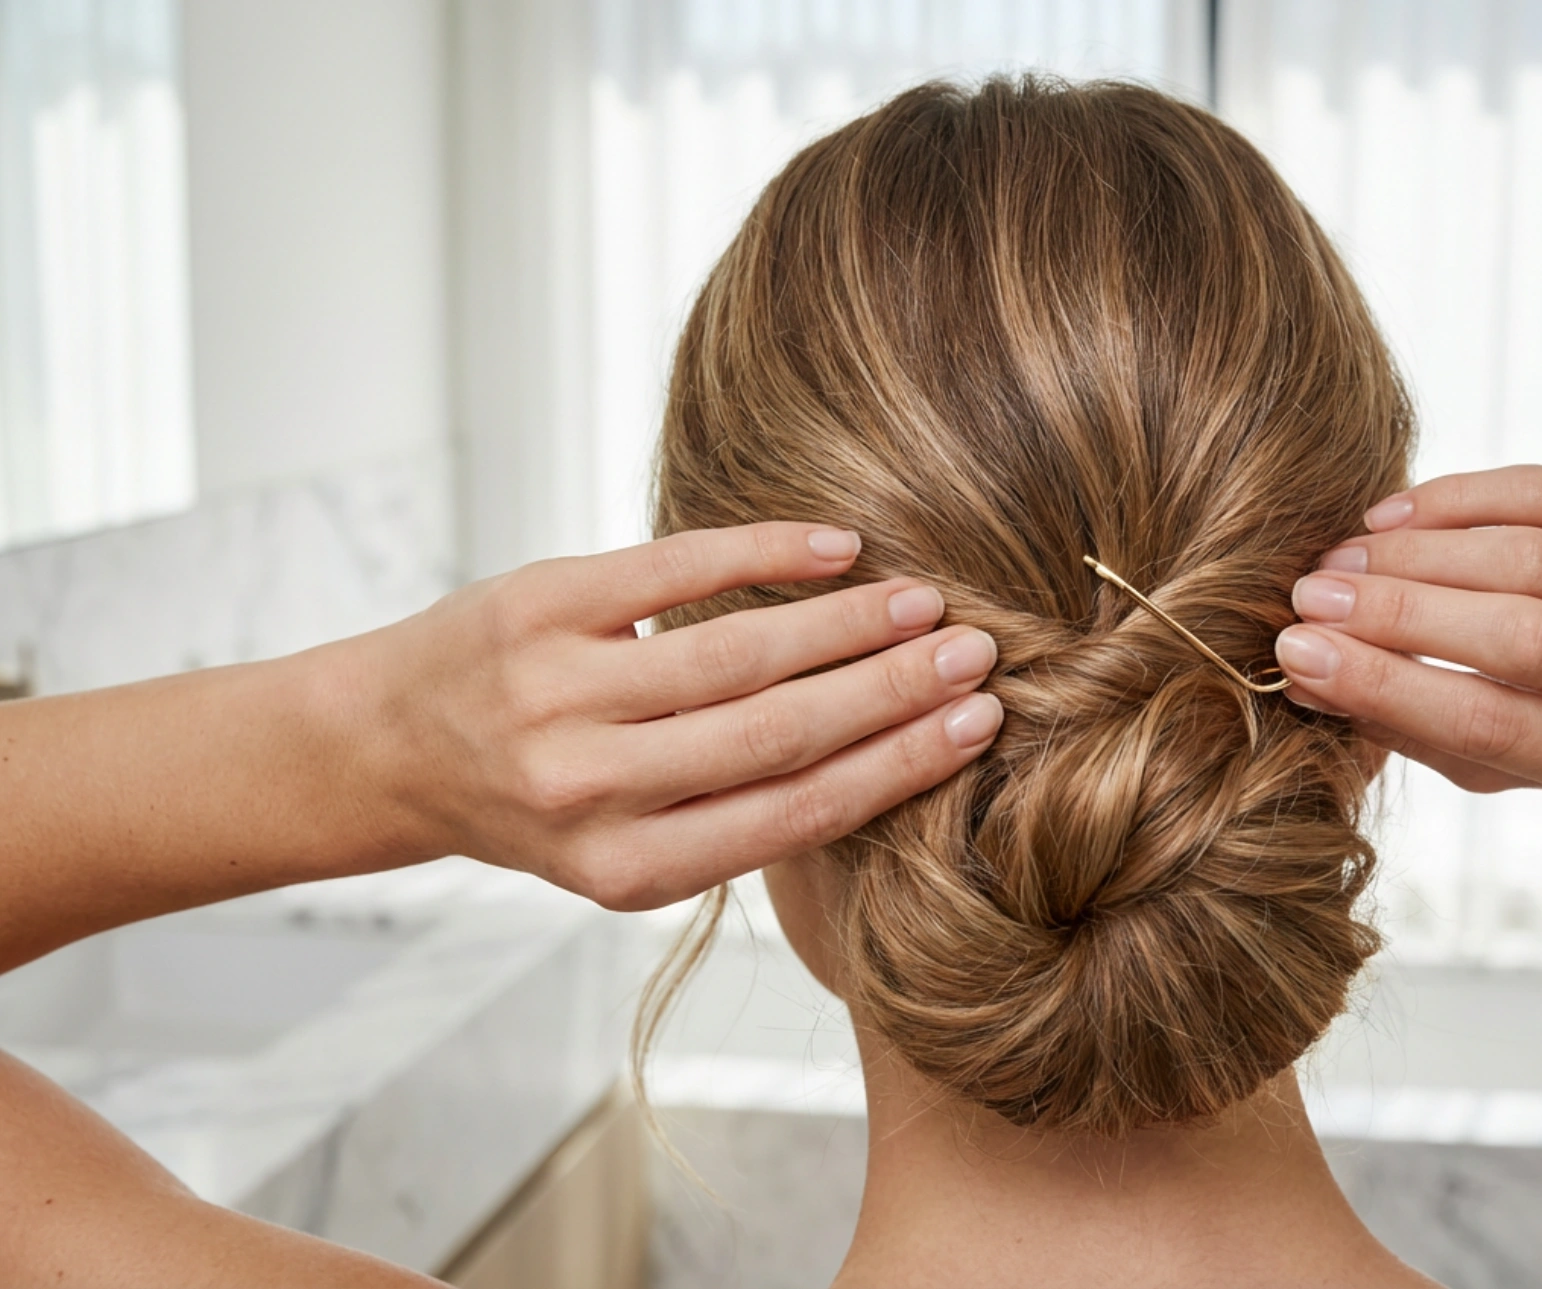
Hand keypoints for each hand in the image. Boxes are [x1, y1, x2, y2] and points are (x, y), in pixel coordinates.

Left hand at [348, 522, 1001, 908]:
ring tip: (923, 602)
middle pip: (780, 732)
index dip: (898, 766)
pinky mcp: (539, 606)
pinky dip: (767, 551)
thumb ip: (734, 814)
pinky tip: (838, 547)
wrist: (391, 746)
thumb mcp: (626, 847)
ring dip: (847, 623)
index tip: (976, 724)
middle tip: (978, 653)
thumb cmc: (541, 799)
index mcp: (628, 869)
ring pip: (739, 652)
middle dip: (894, 691)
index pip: (795, 812)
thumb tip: (890, 752)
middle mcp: (591, 791)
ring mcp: (558, 694)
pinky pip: (676, 569)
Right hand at [1273, 467, 1541, 803]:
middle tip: (1306, 598)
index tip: (1296, 656)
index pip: (1491, 724)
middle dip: (1394, 614)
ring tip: (1338, 561)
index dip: (1385, 686)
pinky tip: (1388, 518)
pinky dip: (1453, 500)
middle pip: (1516, 637)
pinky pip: (1541, 493)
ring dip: (1413, 555)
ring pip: (1524, 558)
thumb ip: (1409, 724)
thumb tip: (1303, 680)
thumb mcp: (1497, 754)